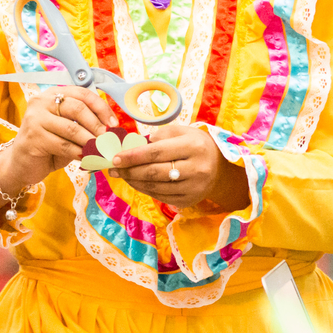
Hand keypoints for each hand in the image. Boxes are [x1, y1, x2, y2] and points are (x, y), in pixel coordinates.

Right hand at [4, 87, 114, 187]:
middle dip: (97, 125)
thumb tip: (110, 128)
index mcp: (52, 94)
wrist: (21, 164)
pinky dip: (79, 153)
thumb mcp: (67, 129)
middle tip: (108, 139)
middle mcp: (41, 102)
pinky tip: (86, 158)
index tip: (113, 123)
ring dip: (90, 141)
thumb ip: (83, 124)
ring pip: (71, 128)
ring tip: (101, 150)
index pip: (82, 94)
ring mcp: (34, 119)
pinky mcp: (33, 138)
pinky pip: (63, 145)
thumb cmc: (48, 145)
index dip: (101, 108)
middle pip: (78, 108)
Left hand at [110, 124, 247, 210]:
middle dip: (129, 171)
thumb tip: (133, 145)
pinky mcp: (189, 200)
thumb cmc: (196, 145)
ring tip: (121, 174)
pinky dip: (144, 189)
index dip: (133, 156)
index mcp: (194, 146)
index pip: (157, 152)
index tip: (116, 157)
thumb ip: (159, 135)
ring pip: (155, 187)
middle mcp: (196, 168)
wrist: (220, 168)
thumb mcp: (182, 132)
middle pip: (154, 172)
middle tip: (113, 168)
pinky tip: (136, 182)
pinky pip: (160, 196)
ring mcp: (193, 187)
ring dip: (133, 181)